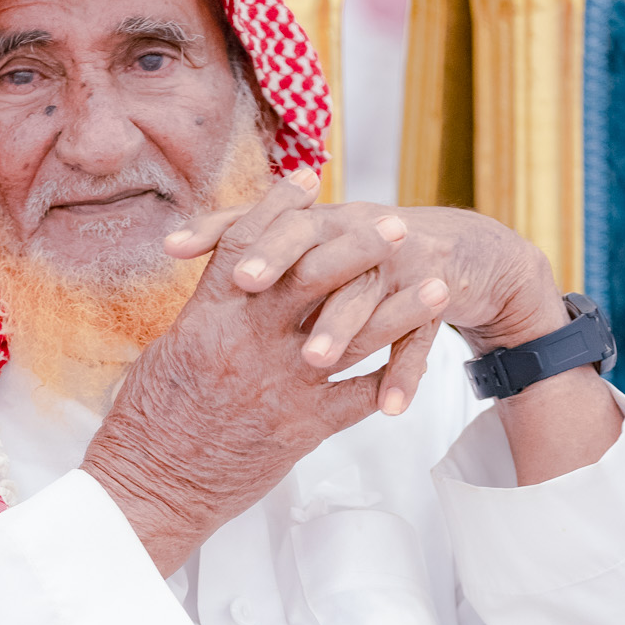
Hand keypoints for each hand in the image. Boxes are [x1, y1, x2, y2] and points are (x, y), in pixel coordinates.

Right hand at [82, 183, 468, 574]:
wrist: (152, 486)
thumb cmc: (146, 423)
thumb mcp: (166, 352)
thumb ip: (204, 316)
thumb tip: (225, 288)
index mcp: (209, 318)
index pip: (250, 245)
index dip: (280, 207)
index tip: (308, 181)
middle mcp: (249, 342)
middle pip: (313, 275)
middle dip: (359, 245)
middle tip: (395, 225)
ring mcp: (281, 384)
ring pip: (354, 333)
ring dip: (400, 307)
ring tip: (438, 285)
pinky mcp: (301, 428)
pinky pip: (359, 397)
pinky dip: (392, 378)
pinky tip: (418, 363)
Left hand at [163, 175, 567, 415]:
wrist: (453, 250)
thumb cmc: (356, 250)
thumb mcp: (308, 236)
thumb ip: (242, 240)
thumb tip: (172, 245)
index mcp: (311, 219)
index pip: (255, 215)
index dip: (217, 227)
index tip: (175, 247)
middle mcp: (350, 232)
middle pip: (310, 242)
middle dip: (277, 261)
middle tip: (244, 286)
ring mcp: (393, 267)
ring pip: (363, 295)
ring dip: (339, 327)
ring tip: (312, 361)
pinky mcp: (428, 301)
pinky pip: (418, 340)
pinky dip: (406, 373)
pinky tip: (391, 409)